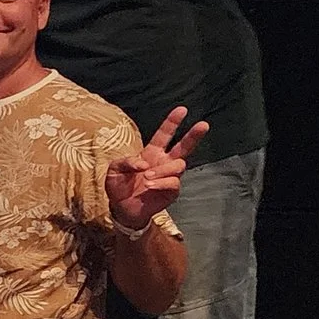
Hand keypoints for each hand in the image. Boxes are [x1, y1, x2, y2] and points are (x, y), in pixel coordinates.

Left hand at [105, 105, 207, 231]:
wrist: (121, 208)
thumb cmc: (119, 186)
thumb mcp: (114, 169)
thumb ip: (126, 161)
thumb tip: (143, 163)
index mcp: (151, 153)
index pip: (164, 135)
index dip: (172, 122)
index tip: (182, 109)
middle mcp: (164, 162)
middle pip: (183, 147)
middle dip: (193, 135)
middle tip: (203, 124)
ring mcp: (169, 176)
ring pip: (178, 166)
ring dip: (163, 170)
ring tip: (147, 177)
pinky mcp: (171, 191)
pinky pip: (173, 183)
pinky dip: (162, 182)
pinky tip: (150, 185)